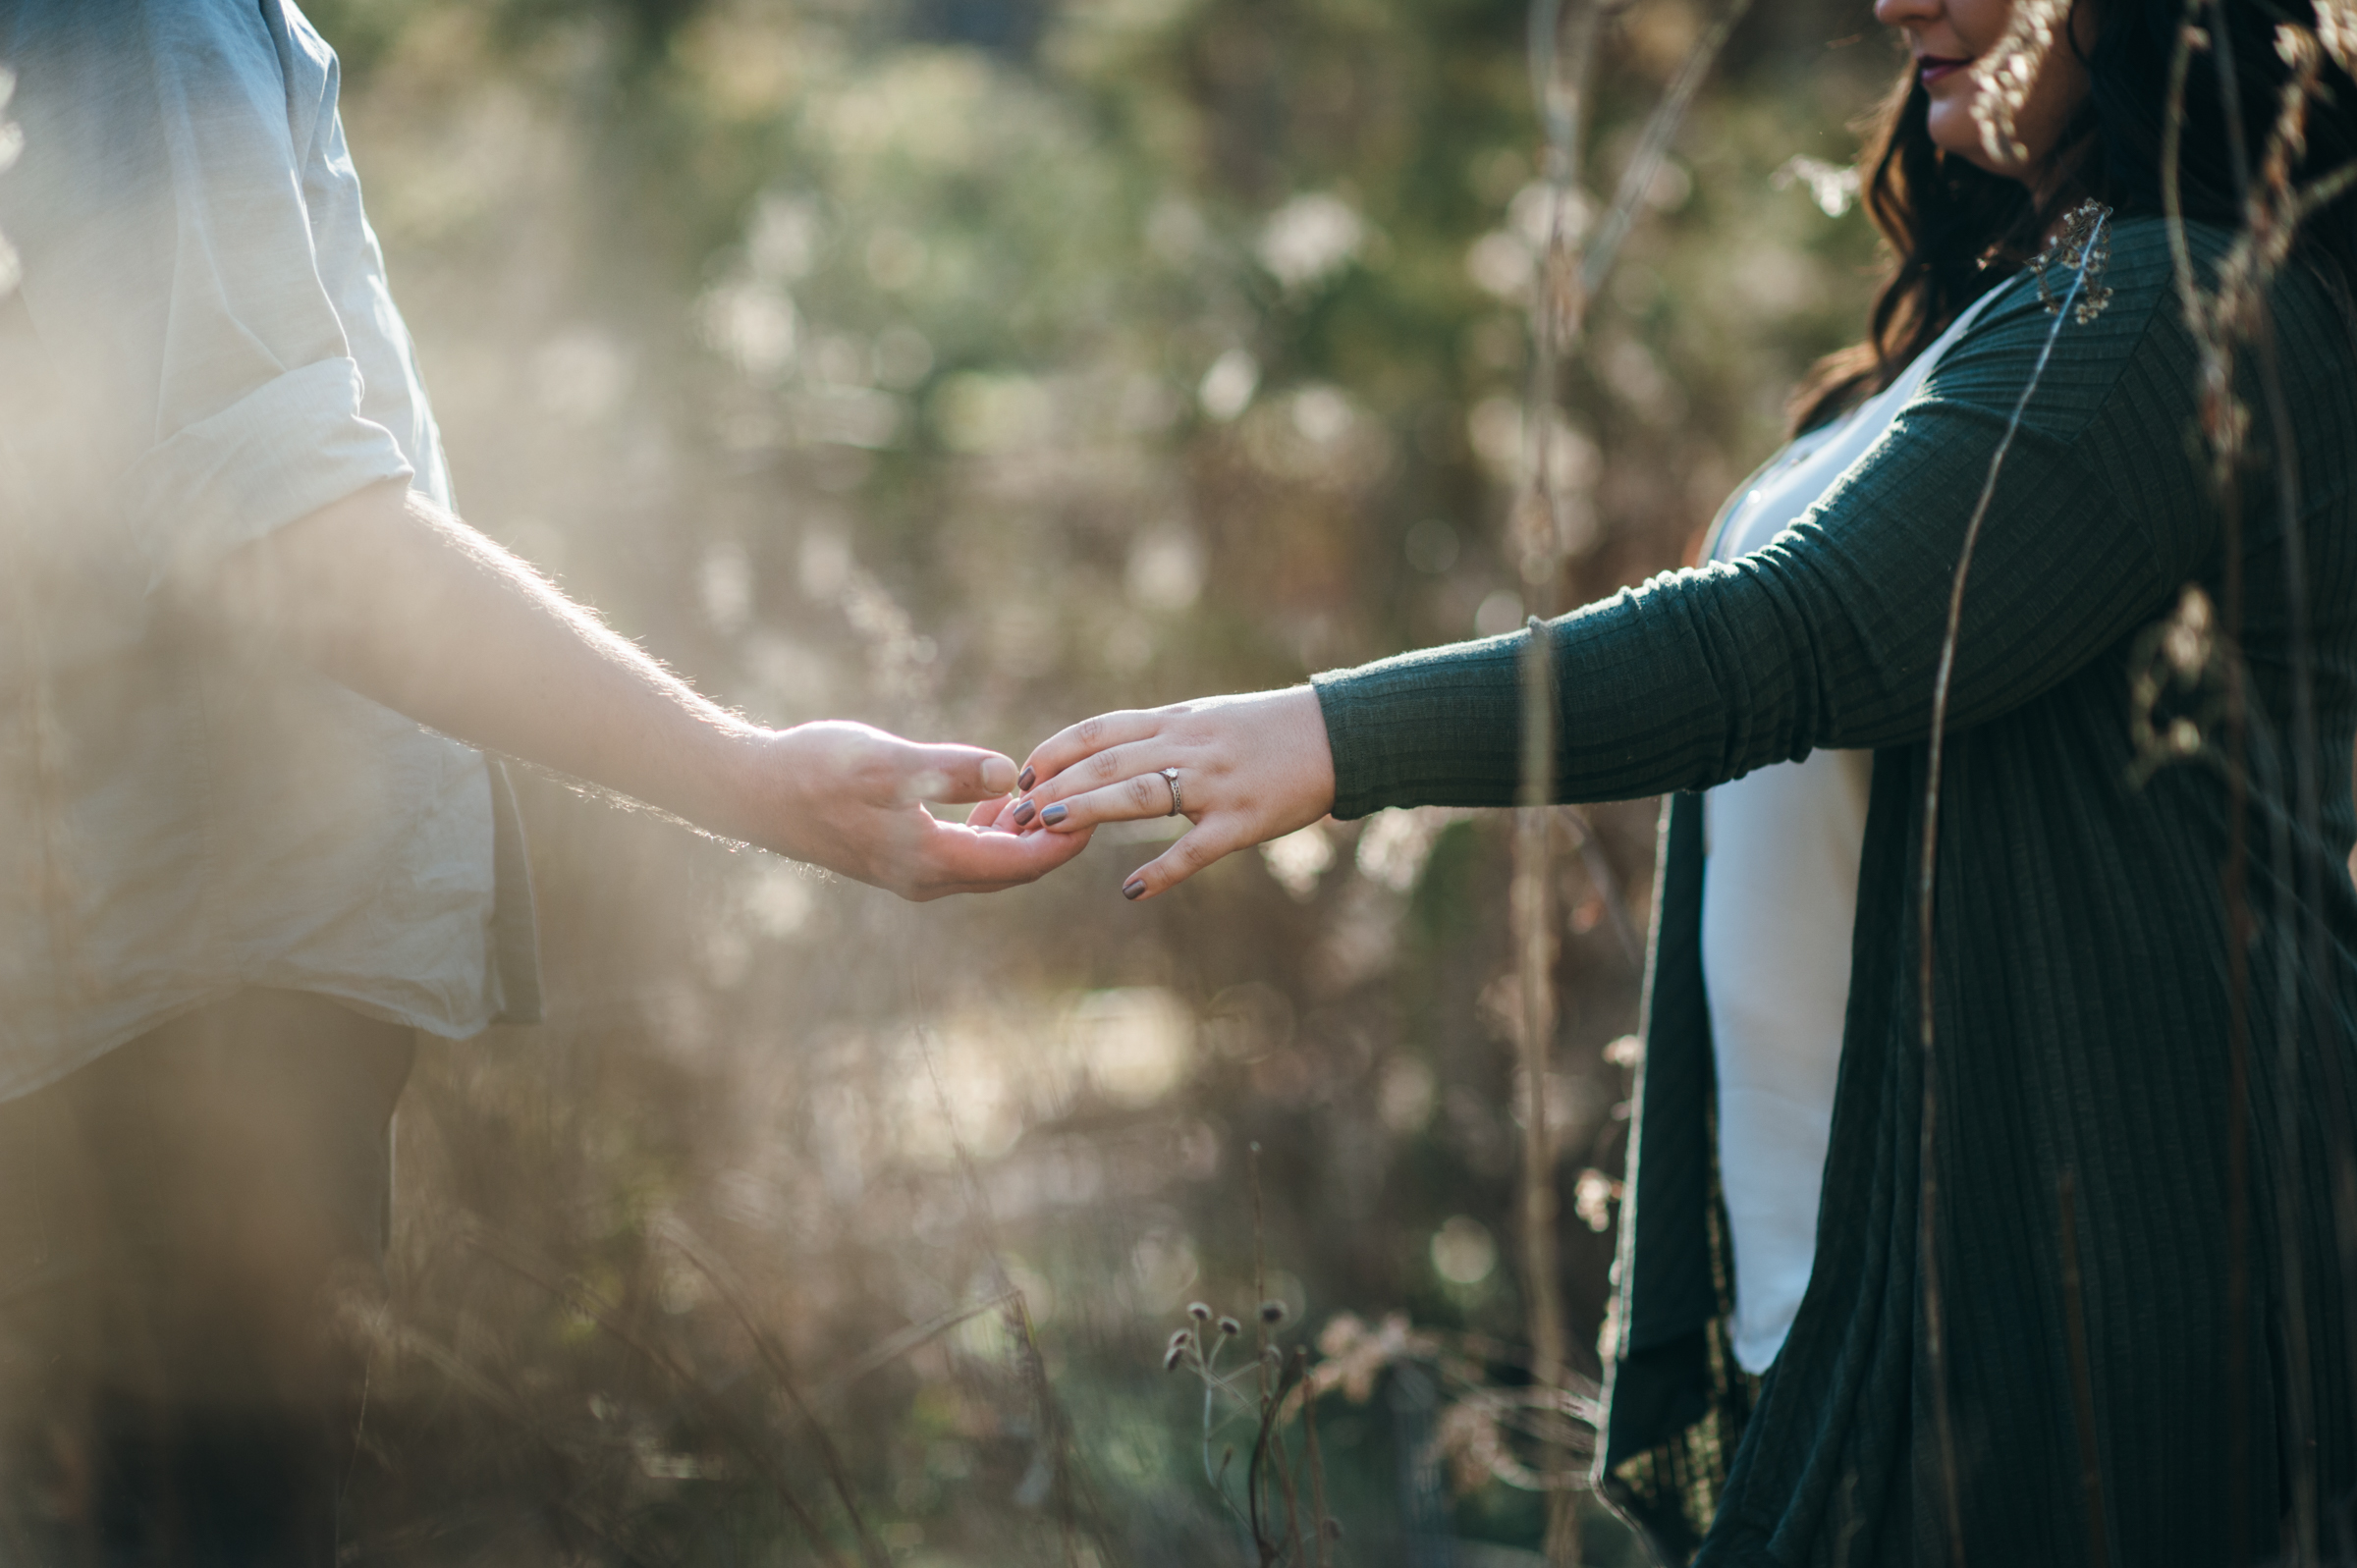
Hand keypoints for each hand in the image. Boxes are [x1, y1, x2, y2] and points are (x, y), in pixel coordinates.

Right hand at [737, 721, 1093, 899]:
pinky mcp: (895, 854)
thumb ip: (951, 770)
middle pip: (1012, 869)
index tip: (1099, 809)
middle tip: (1088, 799)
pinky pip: (961, 850)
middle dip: (1053, 836)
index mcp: (932, 862)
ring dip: (1020, 831)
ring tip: (1050, 792)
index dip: (1066, 839)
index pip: (1022, 863)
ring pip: (987, 860)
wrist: (750, 790)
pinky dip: (988, 827)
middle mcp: (925, 878)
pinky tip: (995, 795)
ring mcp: (909, 870)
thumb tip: (1008, 775)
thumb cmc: (814, 771)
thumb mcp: (889, 763)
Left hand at [1011, 687, 1334, 899]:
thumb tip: (1098, 753)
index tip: (1022, 776)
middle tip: (1017, 814)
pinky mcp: (1244, 820)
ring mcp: (1215, 783)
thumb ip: (1155, 736)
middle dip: (1058, 787)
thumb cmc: (1264, 731)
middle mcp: (1188, 747)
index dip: (1055, 752)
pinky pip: (1197, 848)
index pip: (1099, 730)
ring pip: (1143, 794)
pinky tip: (1133, 890)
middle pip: (1109, 763)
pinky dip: (1163, 870)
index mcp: (1174, 721)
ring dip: (1092, 810)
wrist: (1335, 736)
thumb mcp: (1204, 718)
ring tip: (1051, 830)